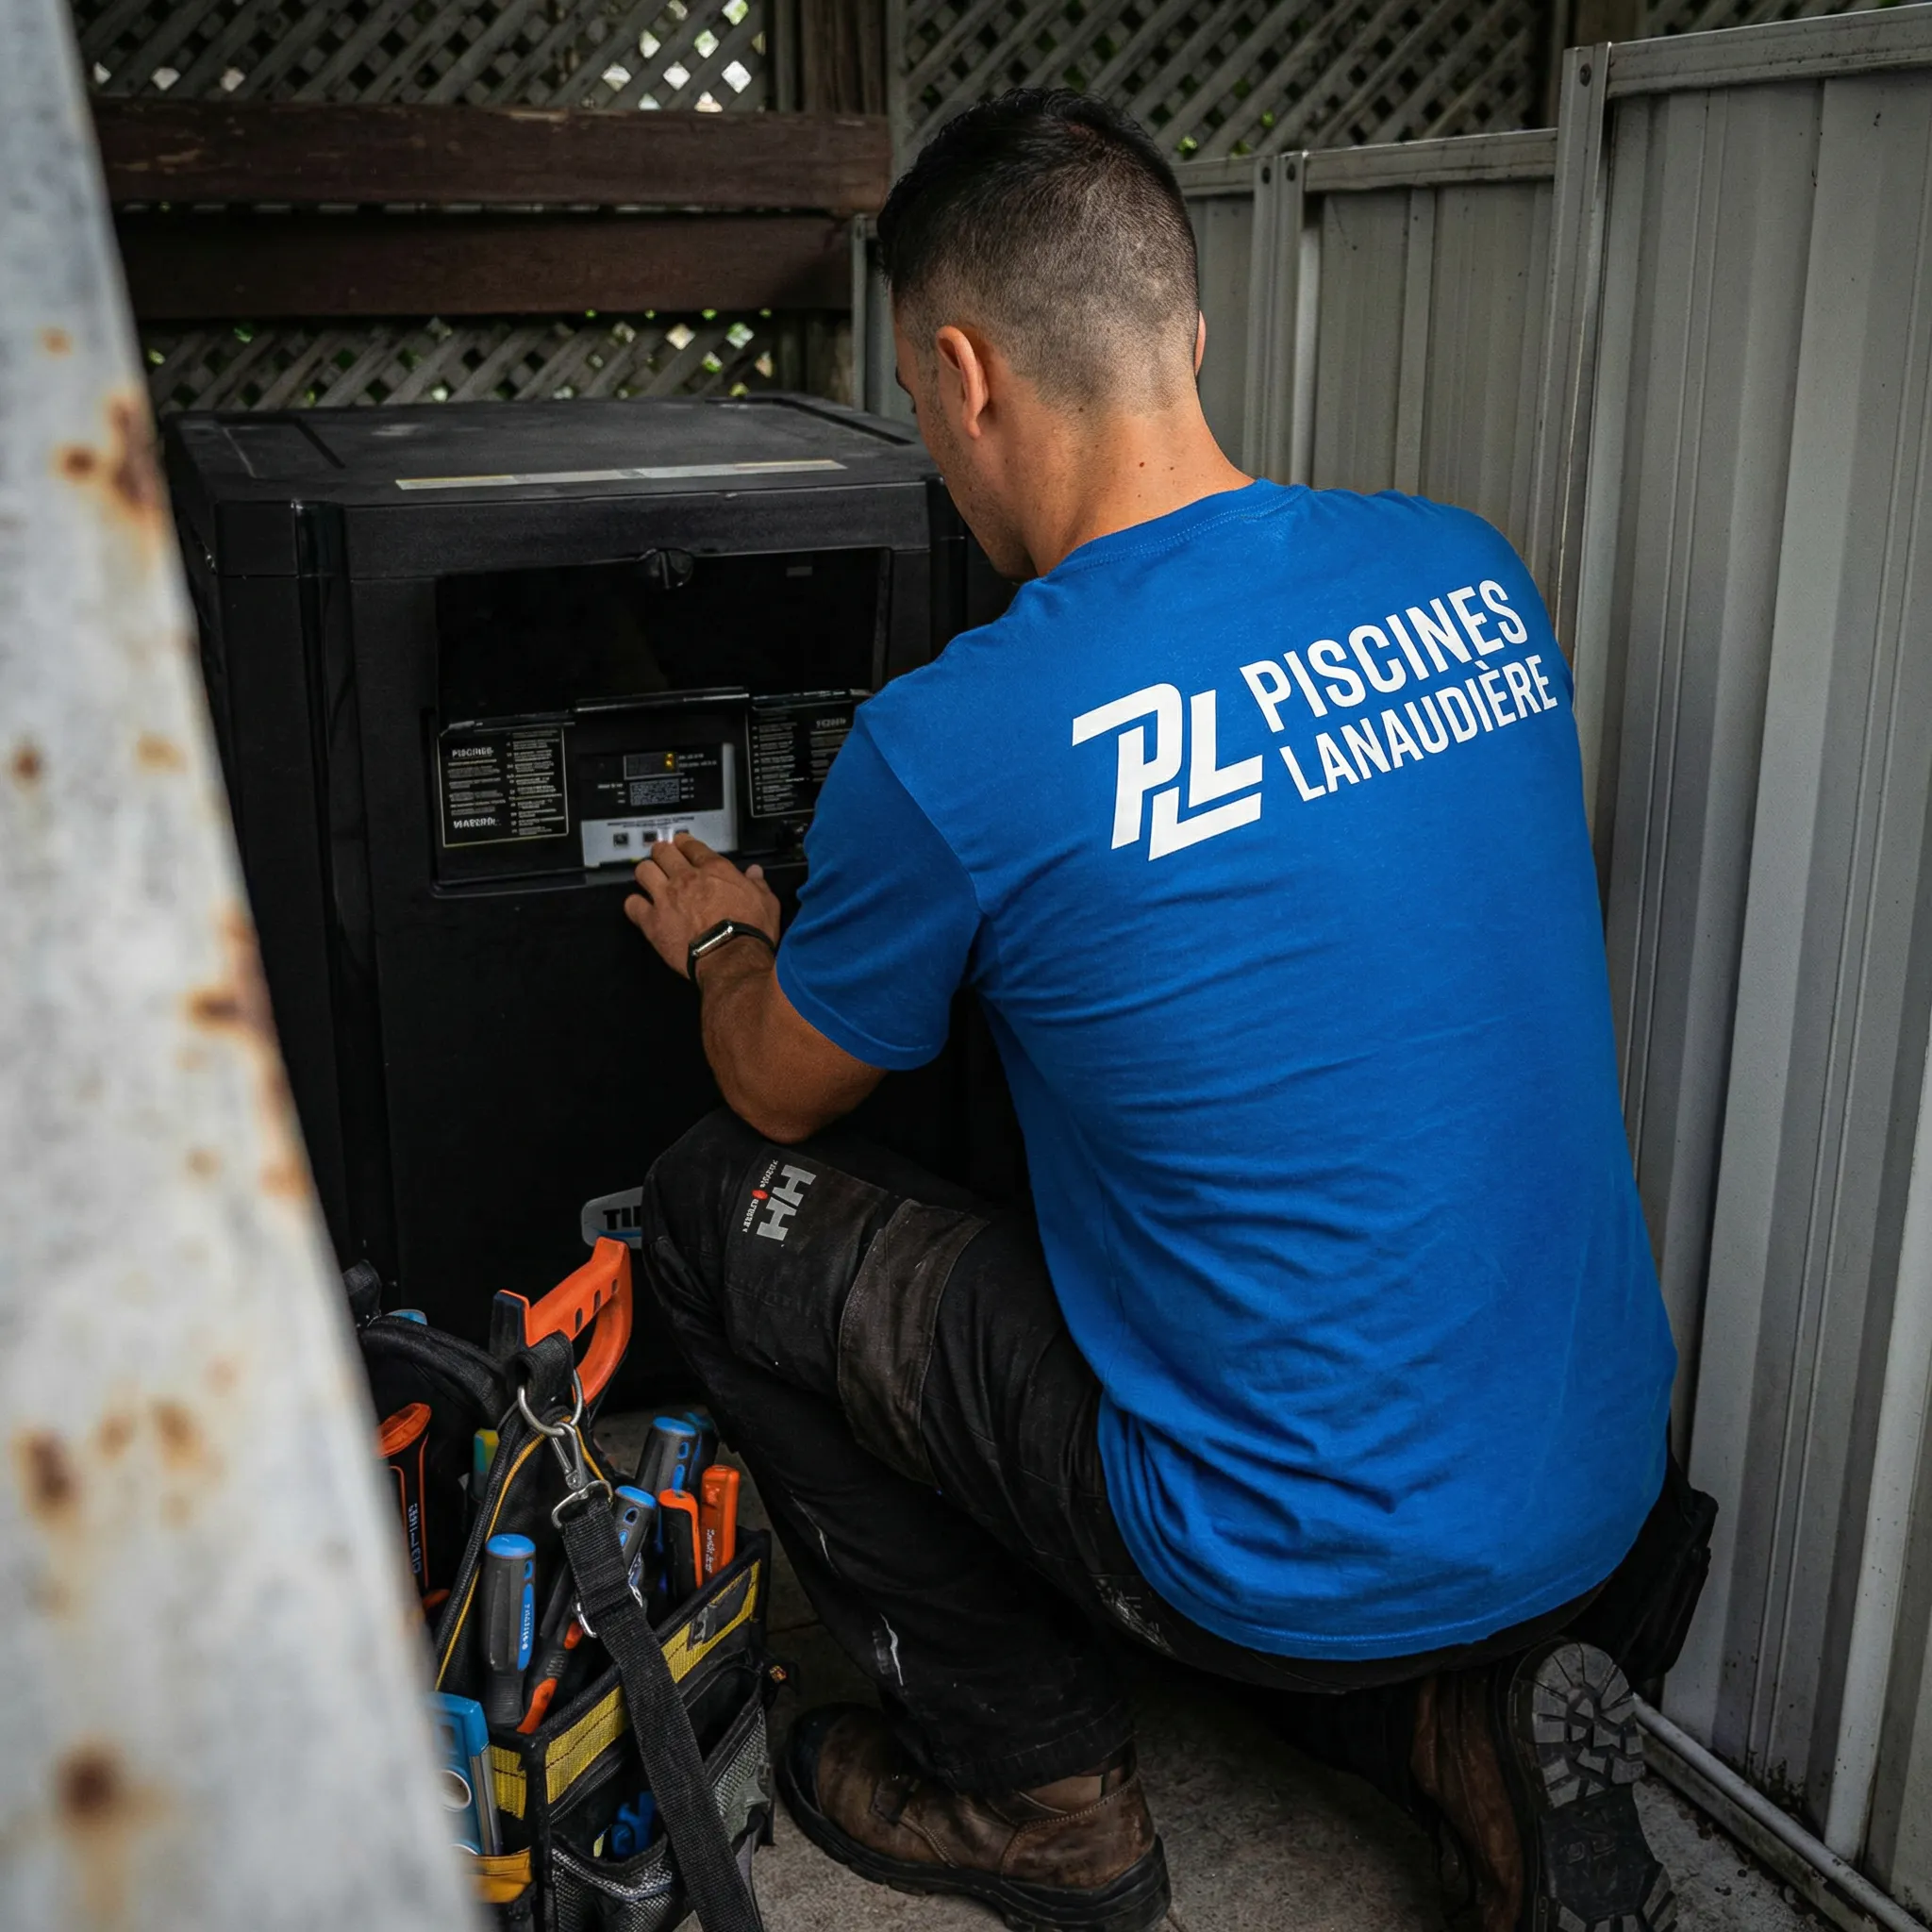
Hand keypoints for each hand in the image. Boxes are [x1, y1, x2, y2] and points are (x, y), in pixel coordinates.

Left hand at [623, 834, 780, 978]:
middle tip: (663, 858)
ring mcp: (665, 898)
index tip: (681, 844)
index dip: (684, 843)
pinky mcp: (652, 921)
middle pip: (663, 852)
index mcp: (714, 870)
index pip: (692, 846)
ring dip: (647, 873)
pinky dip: (635, 905)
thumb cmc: (751, 931)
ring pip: (643, 871)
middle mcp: (685, 878)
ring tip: (650, 879)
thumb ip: (757, 884)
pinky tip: (641, 909)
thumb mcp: (766, 902)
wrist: (731, 958)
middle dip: (662, 852)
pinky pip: (632, 905)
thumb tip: (754, 872)